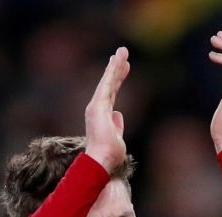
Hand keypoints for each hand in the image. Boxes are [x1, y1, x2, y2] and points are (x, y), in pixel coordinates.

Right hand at [85, 47, 129, 173]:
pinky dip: (112, 72)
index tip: (125, 69)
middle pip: (110, 84)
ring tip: (122, 51)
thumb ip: (117, 125)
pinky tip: (117, 60)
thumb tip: (119, 115)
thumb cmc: (109, 154)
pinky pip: (107, 84)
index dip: (118, 80)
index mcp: (102, 116)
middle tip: (123, 53)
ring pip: (108, 81)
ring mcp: (96, 106)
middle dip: (117, 68)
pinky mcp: (98, 105)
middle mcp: (97, 109)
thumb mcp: (117, 137)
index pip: (112, 94)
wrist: (101, 161)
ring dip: (115, 65)